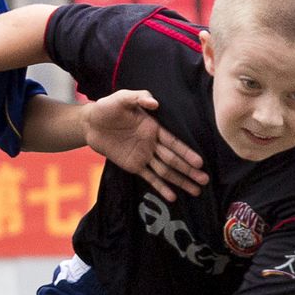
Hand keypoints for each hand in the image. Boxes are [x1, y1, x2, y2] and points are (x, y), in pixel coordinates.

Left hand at [80, 88, 208, 198]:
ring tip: (196, 191)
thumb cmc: (107, 108)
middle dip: (189, 170)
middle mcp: (152, 144)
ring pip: (165, 171)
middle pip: (173, 160)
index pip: (174, 143)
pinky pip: (149, 178)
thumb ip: (138, 97)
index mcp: (154, 128)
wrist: (90, 123)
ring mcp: (144, 156)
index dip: (186, 153)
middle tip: (205, 180)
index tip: (199, 162)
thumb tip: (155, 103)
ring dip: (180, 181)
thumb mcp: (121, 98)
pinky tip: (172, 197)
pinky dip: (161, 187)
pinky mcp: (133, 166)